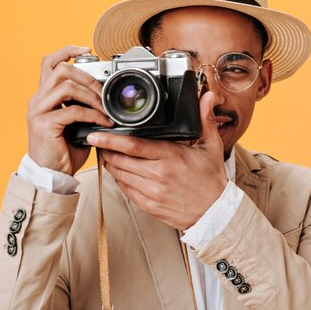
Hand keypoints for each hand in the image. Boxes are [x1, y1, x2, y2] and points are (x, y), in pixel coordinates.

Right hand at [27, 46, 113, 174]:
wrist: (51, 176)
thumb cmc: (64, 151)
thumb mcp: (75, 123)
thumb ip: (82, 106)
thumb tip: (104, 95)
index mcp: (44, 96)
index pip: (50, 62)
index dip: (67, 51)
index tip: (86, 49)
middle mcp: (37, 100)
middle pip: (60, 69)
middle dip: (88, 78)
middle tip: (103, 93)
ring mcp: (38, 111)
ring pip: (66, 86)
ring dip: (92, 96)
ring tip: (105, 109)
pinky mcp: (44, 124)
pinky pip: (72, 110)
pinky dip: (93, 115)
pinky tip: (103, 123)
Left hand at [87, 92, 227, 229]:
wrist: (214, 212)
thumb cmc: (212, 179)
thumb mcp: (212, 147)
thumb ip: (206, 120)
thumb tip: (208, 96)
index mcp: (171, 156)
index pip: (133, 146)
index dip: (110, 140)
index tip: (96, 135)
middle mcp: (158, 174)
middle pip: (120, 160)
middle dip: (105, 150)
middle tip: (98, 142)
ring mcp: (152, 192)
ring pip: (120, 175)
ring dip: (110, 164)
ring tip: (107, 154)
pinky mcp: (149, 205)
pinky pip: (126, 190)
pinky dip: (120, 179)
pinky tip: (121, 172)